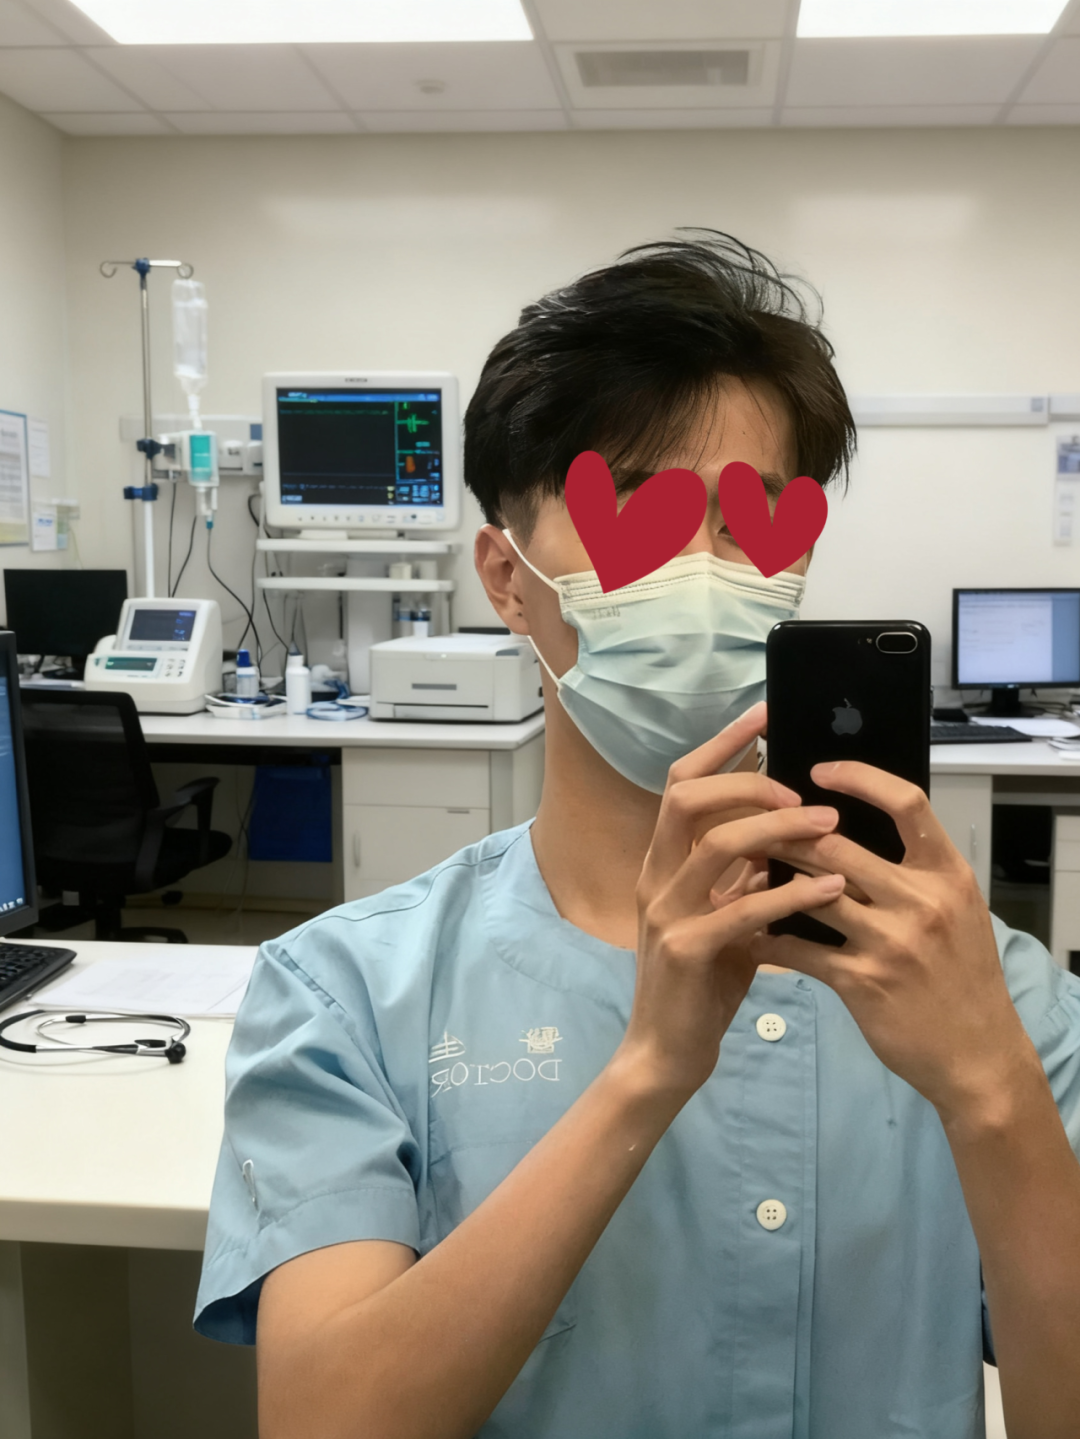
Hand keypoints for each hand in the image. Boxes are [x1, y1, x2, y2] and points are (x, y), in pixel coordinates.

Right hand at [619, 702, 845, 1100]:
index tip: (765, 715)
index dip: (722, 746)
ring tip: (829, 826)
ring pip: (716, 844)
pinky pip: (741, 909)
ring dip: (777, 828)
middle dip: (747, 779)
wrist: (666, 1054)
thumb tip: (784, 832)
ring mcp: (666, 913)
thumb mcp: (723, 916)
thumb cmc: (701, 984)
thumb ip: (742, 875)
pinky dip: (790, 893)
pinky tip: (831, 889)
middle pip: (687, 797)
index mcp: (663, 863)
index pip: (682, 784)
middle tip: (801, 784)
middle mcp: (656, 877)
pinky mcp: (686, 951)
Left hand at [751, 761, 1036, 1122]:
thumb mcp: (956, 910)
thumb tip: (853, 828)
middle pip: (838, 844)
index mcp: (946, 874)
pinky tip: (750, 934)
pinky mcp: (863, 982)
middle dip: (788, 833)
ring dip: (770, 881)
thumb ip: (914, 871)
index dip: (860, 777)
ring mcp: (891, 942)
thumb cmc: (962, 976)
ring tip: (741, 872)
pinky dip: (769, 939)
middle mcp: (921, 901)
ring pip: (811, 892)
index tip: (819, 770)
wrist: (977, 1056)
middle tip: (753, 824)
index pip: (906, 802)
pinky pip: (799, 949)